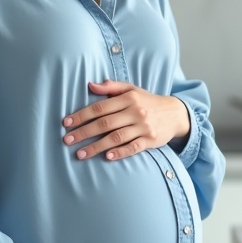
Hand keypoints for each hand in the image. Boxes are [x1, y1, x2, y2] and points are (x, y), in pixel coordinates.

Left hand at [63, 80, 190, 160]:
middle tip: (67, 140)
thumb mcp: (132, 90)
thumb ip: (111, 87)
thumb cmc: (147, 101)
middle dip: (84, 132)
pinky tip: (107, 157)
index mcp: (128, 98)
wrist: (175, 113)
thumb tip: (90, 85)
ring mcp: (144, 127)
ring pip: (116, 137)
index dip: (82, 115)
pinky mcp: (151, 140)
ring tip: (80, 154)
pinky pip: (133, 148)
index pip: (100, 107)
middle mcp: (136, 112)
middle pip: (105, 124)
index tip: (66, 123)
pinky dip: (120, 152)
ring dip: (96, 146)